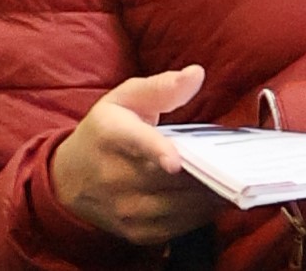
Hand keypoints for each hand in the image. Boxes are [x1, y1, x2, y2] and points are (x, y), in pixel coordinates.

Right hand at [49, 65, 224, 245]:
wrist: (68, 179)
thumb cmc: (104, 132)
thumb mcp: (125, 99)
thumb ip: (162, 87)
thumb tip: (196, 74)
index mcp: (111, 133)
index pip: (135, 143)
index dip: (156, 151)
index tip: (176, 161)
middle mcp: (113, 175)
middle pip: (167, 179)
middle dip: (203, 174)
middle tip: (236, 167)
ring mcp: (123, 207)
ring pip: (177, 206)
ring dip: (207, 196)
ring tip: (230, 183)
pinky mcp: (135, 232)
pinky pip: (176, 227)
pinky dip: (198, 215)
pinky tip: (211, 200)